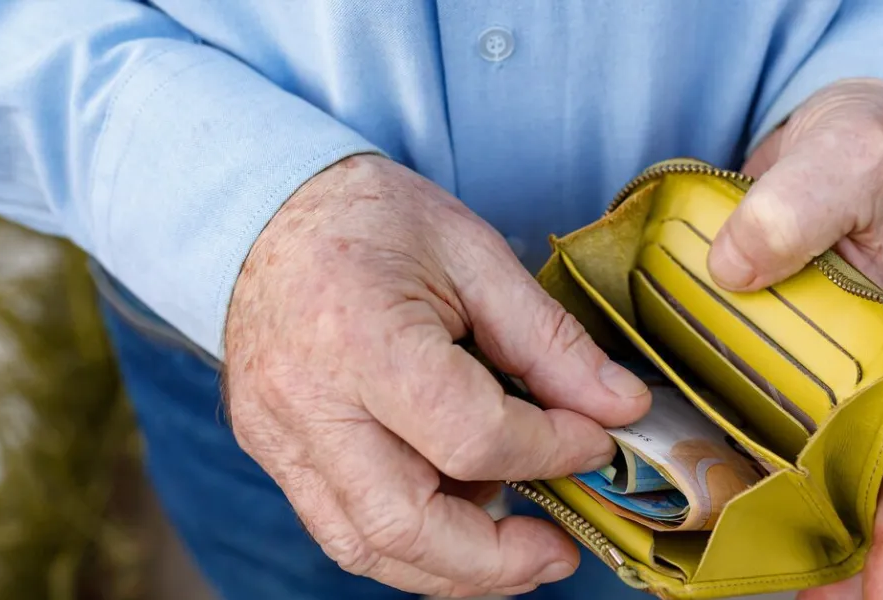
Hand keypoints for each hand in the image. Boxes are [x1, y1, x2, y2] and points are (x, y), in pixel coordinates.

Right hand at [223, 155, 651, 596]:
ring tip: (515, 547)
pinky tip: (456, 515)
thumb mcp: (473, 253)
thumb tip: (619, 407)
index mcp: (360, 337)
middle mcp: (308, 401)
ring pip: (367, 547)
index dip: (550, 450)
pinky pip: (342, 528)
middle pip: (406, 527)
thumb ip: (548, 340)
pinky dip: (409, 542)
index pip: (472, 437)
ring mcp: (278, 437)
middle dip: (498, 561)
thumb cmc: (368, 218)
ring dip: (452, 568)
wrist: (263, 213)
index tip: (593, 441)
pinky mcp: (273, 453)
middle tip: (558, 550)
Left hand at [707, 78, 882, 599]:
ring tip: (716, 570)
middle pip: (837, 482)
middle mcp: (844, 374)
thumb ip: (800, 207)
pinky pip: (719, 405)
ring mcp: (787, 366)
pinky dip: (703, 446)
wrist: (824, 133)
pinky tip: (667, 476)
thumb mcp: (846, 162)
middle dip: (818, 550)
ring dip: (753, 515)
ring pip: (775, 458)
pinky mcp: (735, 345)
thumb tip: (735, 269)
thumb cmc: (862, 152)